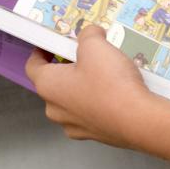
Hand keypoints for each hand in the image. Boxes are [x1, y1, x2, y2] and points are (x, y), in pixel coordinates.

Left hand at [26, 25, 150, 145]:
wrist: (137, 119)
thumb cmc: (110, 83)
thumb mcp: (96, 45)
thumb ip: (88, 34)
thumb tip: (90, 34)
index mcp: (48, 85)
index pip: (33, 66)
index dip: (41, 51)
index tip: (51, 43)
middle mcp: (55, 109)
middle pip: (55, 82)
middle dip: (68, 66)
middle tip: (87, 53)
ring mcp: (73, 125)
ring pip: (73, 99)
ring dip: (83, 84)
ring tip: (106, 71)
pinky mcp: (93, 134)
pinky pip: (90, 112)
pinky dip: (98, 101)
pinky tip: (115, 91)